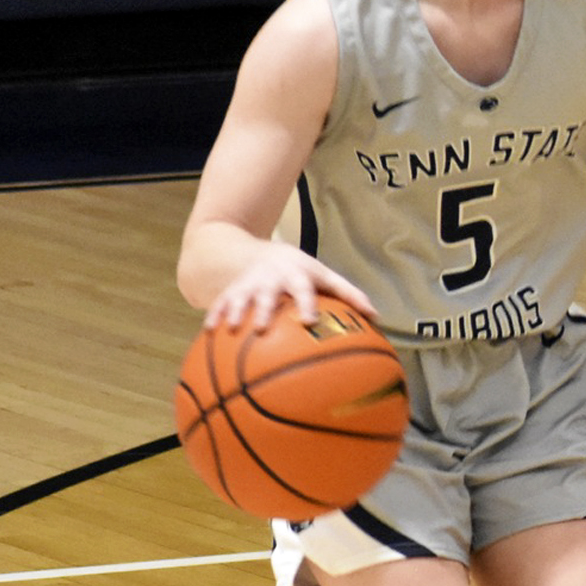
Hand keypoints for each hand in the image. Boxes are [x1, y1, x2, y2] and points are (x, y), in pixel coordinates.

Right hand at [204, 242, 374, 332]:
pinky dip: (214, 316)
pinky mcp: (230, 290)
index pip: (303, 289)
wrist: (259, 252)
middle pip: (267, 294)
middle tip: (262, 328)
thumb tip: (377, 318)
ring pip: (239, 298)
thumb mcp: (323, 275)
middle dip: (264, 310)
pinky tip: (208, 334)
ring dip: (234, 312)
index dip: (306, 303)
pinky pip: (219, 304)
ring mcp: (248, 284)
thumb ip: (348, 294)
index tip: (309, 321)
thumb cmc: (300, 270)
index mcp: (296, 276)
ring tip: (230, 329)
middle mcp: (270, 279)